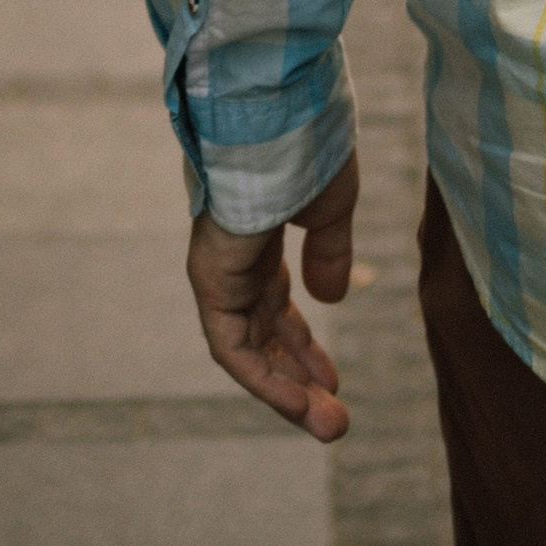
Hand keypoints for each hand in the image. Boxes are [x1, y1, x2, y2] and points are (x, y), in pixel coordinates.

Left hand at [185, 150, 358, 440]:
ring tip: (331, 428)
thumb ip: (331, 250)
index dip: (305, 346)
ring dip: (288, 393)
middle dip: (300, 380)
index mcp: (262, 238)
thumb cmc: (308, 147)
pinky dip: (264, 379)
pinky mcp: (211, 282)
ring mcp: (220, 273)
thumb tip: (330, 299)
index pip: (276, 306)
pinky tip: (299, 404)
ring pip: (249, 351)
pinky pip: (233, 348)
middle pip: (264, 337)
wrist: (276, 117)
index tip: (334, 378)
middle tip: (334, 419)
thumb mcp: (333, 205)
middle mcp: (236, 262)